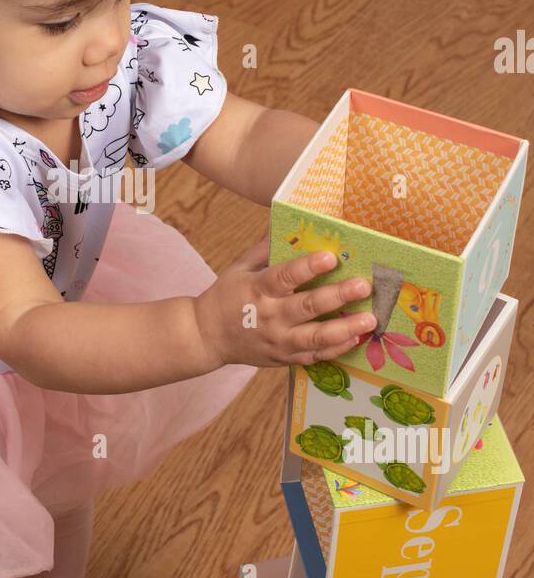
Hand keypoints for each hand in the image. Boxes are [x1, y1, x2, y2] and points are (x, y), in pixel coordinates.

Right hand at [194, 237, 374, 369]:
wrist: (207, 336)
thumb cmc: (226, 296)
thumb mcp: (240, 267)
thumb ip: (265, 248)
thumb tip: (287, 220)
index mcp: (257, 289)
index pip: (284, 277)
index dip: (308, 267)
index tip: (331, 257)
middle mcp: (269, 316)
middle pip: (307, 306)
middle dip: (337, 296)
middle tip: (364, 286)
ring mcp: (278, 340)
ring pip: (315, 337)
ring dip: (345, 329)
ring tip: (370, 319)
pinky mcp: (284, 358)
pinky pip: (314, 356)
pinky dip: (337, 349)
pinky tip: (357, 338)